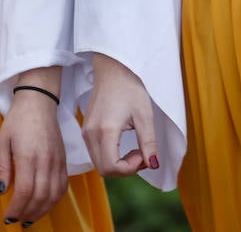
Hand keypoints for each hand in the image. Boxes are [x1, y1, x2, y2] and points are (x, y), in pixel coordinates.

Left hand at [0, 73, 67, 225]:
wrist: (39, 102)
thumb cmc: (18, 120)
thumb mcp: (2, 141)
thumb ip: (2, 167)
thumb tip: (2, 191)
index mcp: (28, 155)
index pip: (25, 191)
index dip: (16, 208)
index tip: (8, 217)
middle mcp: (46, 160)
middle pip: (40, 197)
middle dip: (28, 213)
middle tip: (17, 221)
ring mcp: (57, 161)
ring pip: (53, 195)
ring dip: (42, 211)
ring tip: (30, 218)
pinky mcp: (63, 160)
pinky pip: (62, 186)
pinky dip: (54, 200)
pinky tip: (44, 205)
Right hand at [81, 53, 157, 177]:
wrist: (112, 70)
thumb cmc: (129, 88)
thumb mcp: (144, 115)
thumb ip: (149, 143)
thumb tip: (154, 165)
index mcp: (105, 130)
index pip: (112, 167)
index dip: (130, 169)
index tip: (144, 155)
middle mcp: (91, 134)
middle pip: (104, 170)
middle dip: (126, 169)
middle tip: (142, 154)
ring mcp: (86, 132)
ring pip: (99, 164)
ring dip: (118, 165)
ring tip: (135, 149)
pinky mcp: (86, 131)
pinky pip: (96, 154)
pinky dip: (111, 157)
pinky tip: (123, 145)